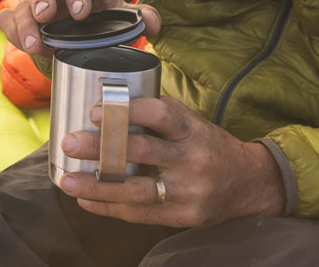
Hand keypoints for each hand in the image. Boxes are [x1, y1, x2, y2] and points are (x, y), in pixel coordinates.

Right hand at [0, 0, 160, 55]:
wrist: (81, 28)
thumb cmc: (101, 18)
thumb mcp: (122, 16)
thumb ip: (141, 18)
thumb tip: (153, 24)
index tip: (82, 13)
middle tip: (46, 16)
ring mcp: (34, 5)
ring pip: (21, 4)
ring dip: (24, 24)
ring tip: (33, 46)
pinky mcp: (20, 20)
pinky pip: (7, 20)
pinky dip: (11, 31)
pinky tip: (23, 45)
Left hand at [58, 97, 285, 226]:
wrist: (250, 183)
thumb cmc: (208, 145)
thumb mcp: (192, 122)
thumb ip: (158, 113)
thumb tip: (109, 101)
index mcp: (192, 129)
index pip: (160, 115)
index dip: (126, 111)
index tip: (94, 110)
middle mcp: (191, 159)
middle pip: (142, 152)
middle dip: (100, 147)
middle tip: (69, 142)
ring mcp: (187, 191)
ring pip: (136, 190)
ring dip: (97, 187)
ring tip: (67, 181)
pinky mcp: (183, 217)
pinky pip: (140, 214)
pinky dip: (108, 208)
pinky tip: (85, 202)